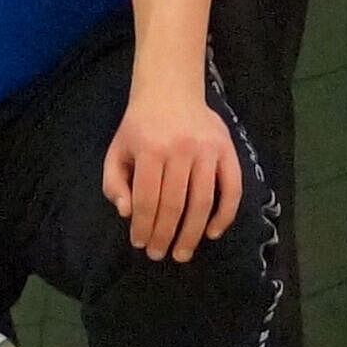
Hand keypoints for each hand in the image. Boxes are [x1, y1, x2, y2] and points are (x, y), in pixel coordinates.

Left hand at [100, 79, 242, 259]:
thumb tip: (126, 213)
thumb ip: (114, 182)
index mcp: (150, 148)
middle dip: (165, 235)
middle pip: (174, 204)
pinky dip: (225, 214)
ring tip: (183, 253)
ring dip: (193, 233)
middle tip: (159, 254)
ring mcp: (207, 150)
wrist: (170, 91)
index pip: (147, 199)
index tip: (140, 244)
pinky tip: (212, 233)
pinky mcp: (228, 150)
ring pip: (203, 201)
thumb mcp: (117, 150)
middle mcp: (181, 149)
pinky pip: (232, 188)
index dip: (144, 226)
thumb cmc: (140, 126)